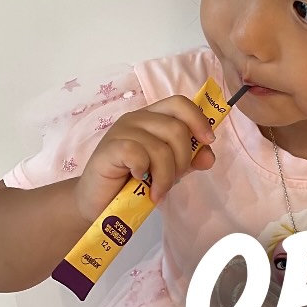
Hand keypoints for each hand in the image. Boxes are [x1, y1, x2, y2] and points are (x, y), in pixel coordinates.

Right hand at [73, 95, 216, 222]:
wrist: (98, 202)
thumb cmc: (133, 183)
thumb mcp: (168, 170)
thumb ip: (189, 160)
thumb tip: (208, 155)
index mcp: (152, 118)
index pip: (180, 103)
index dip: (198, 120)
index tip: (208, 142)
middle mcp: (137, 119)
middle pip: (176, 129)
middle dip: (182, 161)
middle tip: (172, 181)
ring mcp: (121, 131)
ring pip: (161, 147)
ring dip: (165, 176)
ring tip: (157, 191)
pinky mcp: (109, 148)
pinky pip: (138, 154)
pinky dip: (144, 173)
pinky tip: (137, 181)